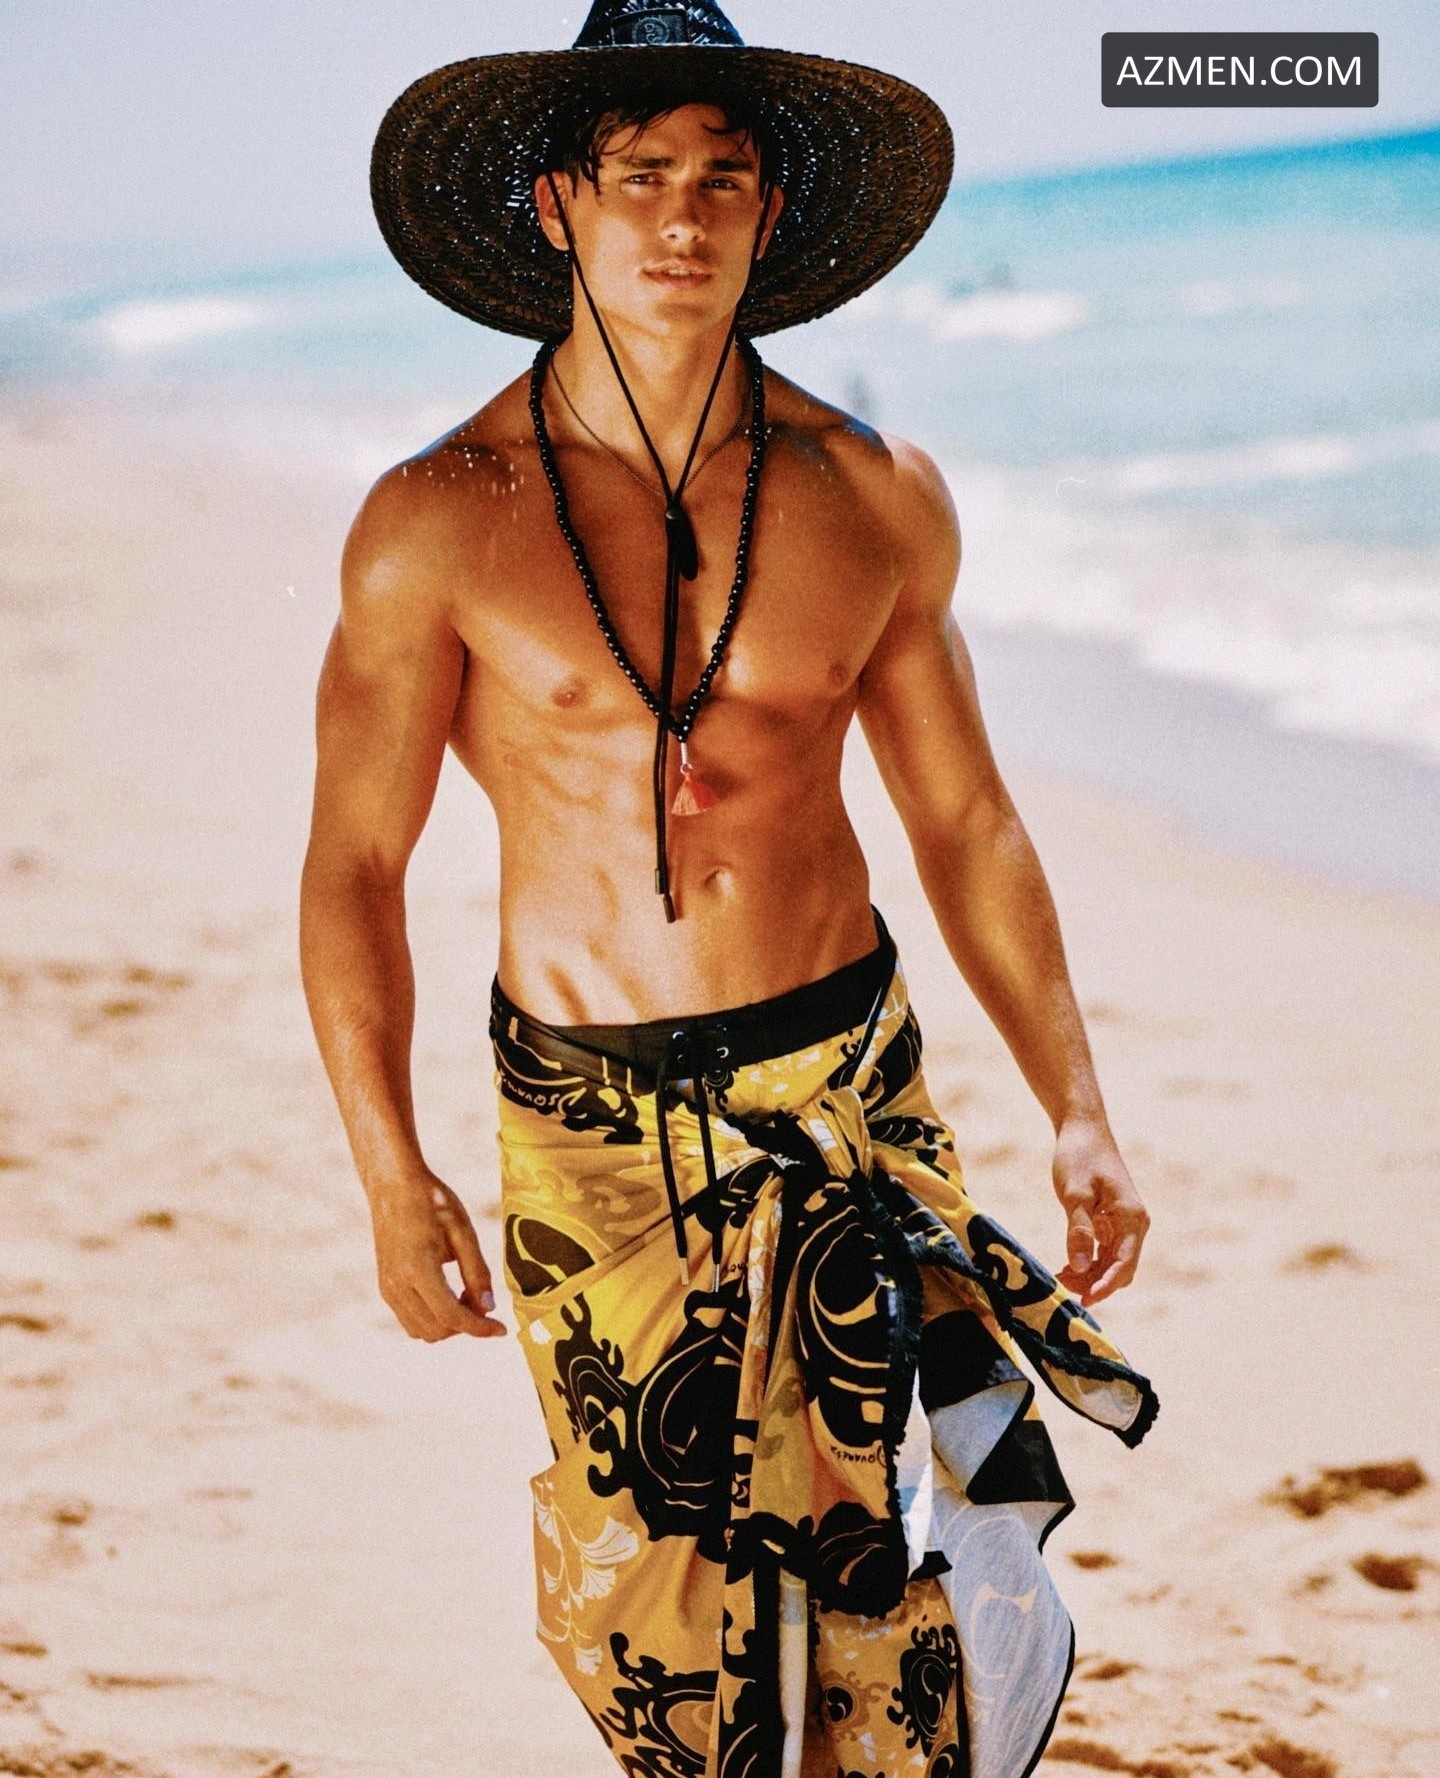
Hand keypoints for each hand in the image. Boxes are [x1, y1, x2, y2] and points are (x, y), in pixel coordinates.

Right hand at [367, 1170, 506, 1340]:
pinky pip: (410, 1321)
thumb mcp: (463, 1232)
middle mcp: (397, 1286)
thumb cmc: (432, 1202)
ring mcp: (387, 1289)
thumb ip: (477, 1272)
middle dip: (465, 1324)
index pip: (452, 1316)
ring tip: (466, 1294)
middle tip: (483, 1299)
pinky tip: (448, 1294)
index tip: (502, 1329)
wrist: (394, 1185)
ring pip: (421, 1332)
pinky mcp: (385, 1288)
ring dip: (448, 1324)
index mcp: (418, 1269)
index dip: (480, 1328)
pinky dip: (433, 1318)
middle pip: (437, 1330)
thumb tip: (489, 1308)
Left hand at [1051, 1117, 1148, 1306]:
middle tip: (1063, 1290)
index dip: (1105, 1286)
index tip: (1085, 1301)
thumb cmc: (1079, 1156)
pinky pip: (1104, 1251)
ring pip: (1111, 1262)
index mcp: (1132, 1218)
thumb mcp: (1074, 1193)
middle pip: (1120, 1268)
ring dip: (1089, 1275)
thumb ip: (1078, 1230)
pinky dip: (1088, 1262)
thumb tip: (1077, 1266)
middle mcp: (1134, 1224)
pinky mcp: (1111, 1220)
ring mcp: (1123, 1223)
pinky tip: (1065, 1267)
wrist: (1083, 1128)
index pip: (1123, 1264)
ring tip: (1060, 1279)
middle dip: (1095, 1283)